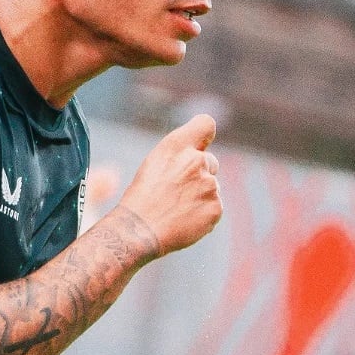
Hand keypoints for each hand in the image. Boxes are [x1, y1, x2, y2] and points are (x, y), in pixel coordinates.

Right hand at [113, 114, 221, 255]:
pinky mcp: (216, 207)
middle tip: (175, 191)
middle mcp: (196, 161)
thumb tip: (202, 153)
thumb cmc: (142, 196)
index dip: (204, 134)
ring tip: (176, 208)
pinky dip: (203, 214)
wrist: (139, 231)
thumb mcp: (155, 162)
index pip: (206, 124)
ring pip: (212, 186)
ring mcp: (209, 185)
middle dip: (199, 173)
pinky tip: (184, 220)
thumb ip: (181, 153)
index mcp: (177, 146)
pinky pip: (214, 207)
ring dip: (200, 195)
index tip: (200, 145)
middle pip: (210, 161)